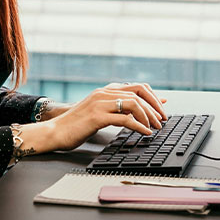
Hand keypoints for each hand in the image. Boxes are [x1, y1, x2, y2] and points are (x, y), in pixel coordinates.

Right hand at [43, 82, 166, 151]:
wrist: (56, 130)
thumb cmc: (78, 123)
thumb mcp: (99, 111)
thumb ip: (117, 107)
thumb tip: (140, 109)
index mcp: (106, 90)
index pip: (137, 86)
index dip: (153, 97)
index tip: (162, 109)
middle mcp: (104, 93)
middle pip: (139, 92)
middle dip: (154, 106)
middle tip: (162, 120)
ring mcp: (100, 103)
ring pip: (134, 103)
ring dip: (148, 116)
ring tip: (154, 127)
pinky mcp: (97, 117)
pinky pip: (125, 119)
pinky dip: (139, 126)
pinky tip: (144, 132)